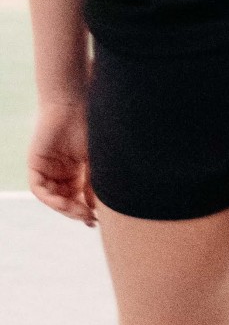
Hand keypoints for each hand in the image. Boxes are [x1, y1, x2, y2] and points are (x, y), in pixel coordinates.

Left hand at [28, 98, 94, 224]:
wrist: (75, 104)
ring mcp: (48, 170)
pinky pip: (40, 190)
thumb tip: (95, 209)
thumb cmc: (90, 127)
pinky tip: (64, 202)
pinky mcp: (36, 167)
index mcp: (76, 171)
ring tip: (79, 212)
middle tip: (89, 219)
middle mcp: (61, 173)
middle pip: (65, 200)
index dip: (85, 210)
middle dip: (76, 212)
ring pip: (53, 198)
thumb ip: (93, 183)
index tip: (96, 220)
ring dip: (65, 208)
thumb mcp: (95, 161)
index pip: (78, 197)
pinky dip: (51, 199)